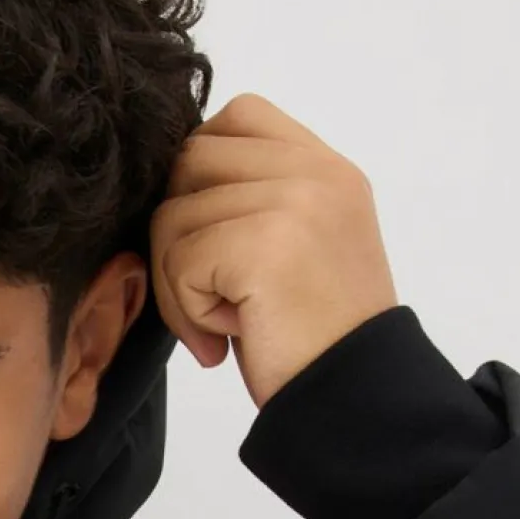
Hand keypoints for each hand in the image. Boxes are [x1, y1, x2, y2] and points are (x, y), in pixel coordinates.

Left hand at [146, 91, 400, 410]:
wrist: (354, 400)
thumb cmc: (312, 339)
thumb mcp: (293, 245)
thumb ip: (250, 197)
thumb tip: (166, 186)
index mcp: (325, 167)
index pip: (235, 118)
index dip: (202, 175)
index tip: (220, 241)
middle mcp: (317, 172)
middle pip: (188, 162)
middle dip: (180, 235)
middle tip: (216, 296)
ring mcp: (296, 201)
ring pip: (172, 216)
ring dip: (181, 285)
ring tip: (229, 323)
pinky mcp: (267, 244)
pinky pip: (179, 261)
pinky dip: (188, 311)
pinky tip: (229, 337)